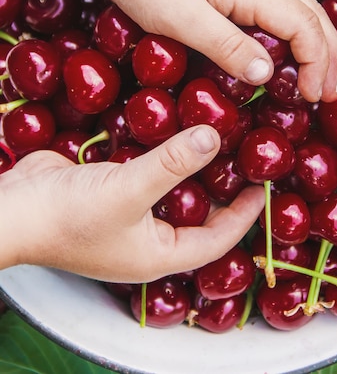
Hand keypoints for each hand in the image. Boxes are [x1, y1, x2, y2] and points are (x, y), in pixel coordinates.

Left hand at [0, 0, 336, 103]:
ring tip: (322, 75)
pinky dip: (299, 30)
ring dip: (319, 42)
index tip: (312, 96)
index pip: (304, 27)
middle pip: (313, 15)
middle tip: (330, 92)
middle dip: (329, 55)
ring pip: (303, 8)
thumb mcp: (182, 19)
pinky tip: (291, 47)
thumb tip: (267, 74)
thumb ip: (226, 46)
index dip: (316, 63)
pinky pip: (284, 5)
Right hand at [0, 125, 263, 281]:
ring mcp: (129, 213)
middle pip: (198, 213)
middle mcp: (148, 237)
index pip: (218, 239)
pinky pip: (148, 172)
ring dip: (192, 167)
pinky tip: (174, 128)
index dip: (246, 214)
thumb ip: (173, 162)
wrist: (11, 208)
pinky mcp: (112, 189)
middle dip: (222, 187)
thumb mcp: (129, 190)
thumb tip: (215, 136)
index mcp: (160, 253)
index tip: (266, 185)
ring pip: (174, 190)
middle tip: (245, 154)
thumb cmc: (69, 215)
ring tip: (218, 136)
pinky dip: (163, 155)